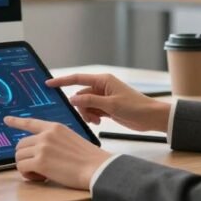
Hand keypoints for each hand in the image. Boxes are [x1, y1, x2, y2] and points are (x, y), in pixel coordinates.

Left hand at [3, 116, 111, 189]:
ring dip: (26, 167)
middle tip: (38, 168)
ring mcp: (42, 147)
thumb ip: (55, 140)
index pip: (31, 122)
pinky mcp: (40, 162)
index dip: (16, 122)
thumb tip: (42, 151)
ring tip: (41, 174)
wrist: (97, 168)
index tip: (6, 120)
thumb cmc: (89, 158)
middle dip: (25, 157)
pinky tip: (40, 178)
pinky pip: (22, 167)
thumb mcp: (71, 139)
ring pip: (19, 157)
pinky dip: (27, 175)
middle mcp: (46, 135)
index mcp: (54, 127)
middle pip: (21, 145)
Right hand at [46, 73, 170, 132]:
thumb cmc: (135, 107)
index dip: (62, 81)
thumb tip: (72, 99)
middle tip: (89, 117)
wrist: (151, 117)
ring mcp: (104, 97)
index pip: (77, 79)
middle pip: (81, 95)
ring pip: (86, 105)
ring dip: (88, 114)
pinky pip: (92, 110)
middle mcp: (102, 87)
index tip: (48, 84)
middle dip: (81, 107)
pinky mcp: (107, 107)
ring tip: (97, 121)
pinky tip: (99, 122)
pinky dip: (93, 117)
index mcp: (102, 81)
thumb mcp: (111, 105)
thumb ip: (90, 101)